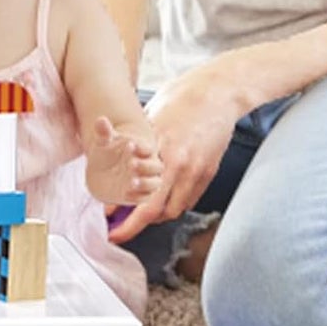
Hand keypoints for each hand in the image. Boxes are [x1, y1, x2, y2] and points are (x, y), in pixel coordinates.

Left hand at [86, 117, 162, 205]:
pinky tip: (126, 193)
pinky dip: (137, 197)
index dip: (142, 147)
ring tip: (131, 181)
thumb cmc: (106, 153)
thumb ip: (104, 132)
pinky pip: (144, 198)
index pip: (148, 148)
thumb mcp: (103, 142)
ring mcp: (144, 181)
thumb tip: (101, 120)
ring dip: (145, 183)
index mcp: (141, 150)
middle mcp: (146, 166)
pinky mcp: (138, 195)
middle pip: (157, 167)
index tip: (129, 144)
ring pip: (155, 184)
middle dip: (146, 166)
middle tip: (131, 163)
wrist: (99, 173)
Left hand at [107, 58, 248, 242]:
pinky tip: (161, 199)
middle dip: (135, 226)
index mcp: (160, 149)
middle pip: (156, 211)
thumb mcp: (149, 117)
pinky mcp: (209, 173)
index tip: (108, 222)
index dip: (123, 213)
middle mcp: (180, 165)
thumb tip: (116, 162)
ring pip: (173, 210)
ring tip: (139, 213)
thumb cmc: (179, 99)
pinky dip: (172, 205)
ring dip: (155, 216)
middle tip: (118, 232)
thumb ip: (135, 143)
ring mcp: (197, 171)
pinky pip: (188, 200)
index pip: (139, 193)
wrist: (218, 93)